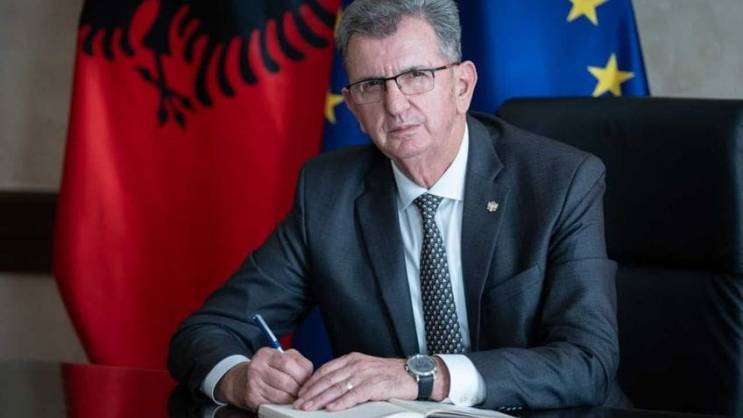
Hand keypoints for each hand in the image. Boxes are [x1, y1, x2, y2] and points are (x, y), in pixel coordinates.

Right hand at [215, 348, 313, 411]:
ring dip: (293, 398)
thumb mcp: (279, 358)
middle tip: (303, 392)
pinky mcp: (252, 397)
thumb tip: (312, 376)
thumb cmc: (266, 369)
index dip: (302, 375)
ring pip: (282, 394)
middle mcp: (258, 366)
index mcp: (266, 353)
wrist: (239, 381)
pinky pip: (274, 403)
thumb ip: (296, 362)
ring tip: (296, 397)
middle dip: (299, 389)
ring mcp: (253, 382)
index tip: (307, 380)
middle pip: (287, 380)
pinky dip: (283, 404)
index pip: (290, 363)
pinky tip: (285, 402)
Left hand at [293, 353, 420, 411]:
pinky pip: (353, 395)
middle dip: (310, 392)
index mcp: (352, 359)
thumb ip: (348, 374)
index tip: (300, 391)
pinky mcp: (374, 385)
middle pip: (327, 379)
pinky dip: (340, 402)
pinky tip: (331, 407)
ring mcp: (364, 374)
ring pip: (336, 388)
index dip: (311, 381)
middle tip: (298, 402)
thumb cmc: (390, 373)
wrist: (413, 373)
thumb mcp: (365, 368)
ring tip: (308, 407)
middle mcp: (356, 365)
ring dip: (320, 399)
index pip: (325, 369)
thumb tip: (329, 385)